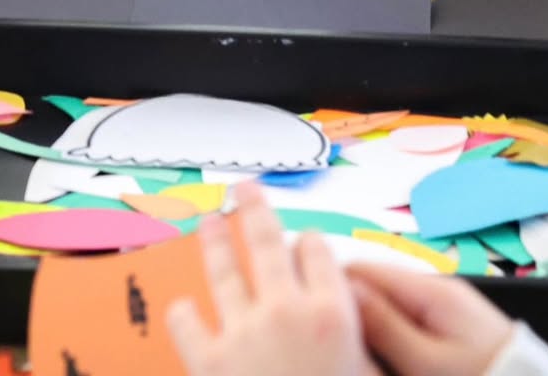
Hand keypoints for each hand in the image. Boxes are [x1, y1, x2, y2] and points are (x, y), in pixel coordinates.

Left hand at [167, 182, 378, 375]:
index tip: (303, 243)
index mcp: (333, 314)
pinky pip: (187, 323)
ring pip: (223, 269)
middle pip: (266, 240)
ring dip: (214, 241)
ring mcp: (243, 333)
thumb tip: (348, 317)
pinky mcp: (207, 363)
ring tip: (210, 224)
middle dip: (254, 208)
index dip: (309, 245)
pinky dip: (184, 314)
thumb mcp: (364, 372)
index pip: (316, 251)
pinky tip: (183, 308)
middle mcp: (286, 311)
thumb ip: (356, 342)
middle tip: (244, 189)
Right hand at [348, 263, 512, 375]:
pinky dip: (390, 338)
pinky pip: (406, 323)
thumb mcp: (427, 364)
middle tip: (337, 347)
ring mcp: (443, 308)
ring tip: (359, 357)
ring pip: (388, 307)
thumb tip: (344, 288)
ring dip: (370, 328)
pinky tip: (385, 363)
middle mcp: (435, 289)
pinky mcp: (449, 327)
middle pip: (374, 286)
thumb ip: (385, 325)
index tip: (314, 320)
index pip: (362, 269)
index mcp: (429, 290)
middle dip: (351, 312)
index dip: (333, 291)